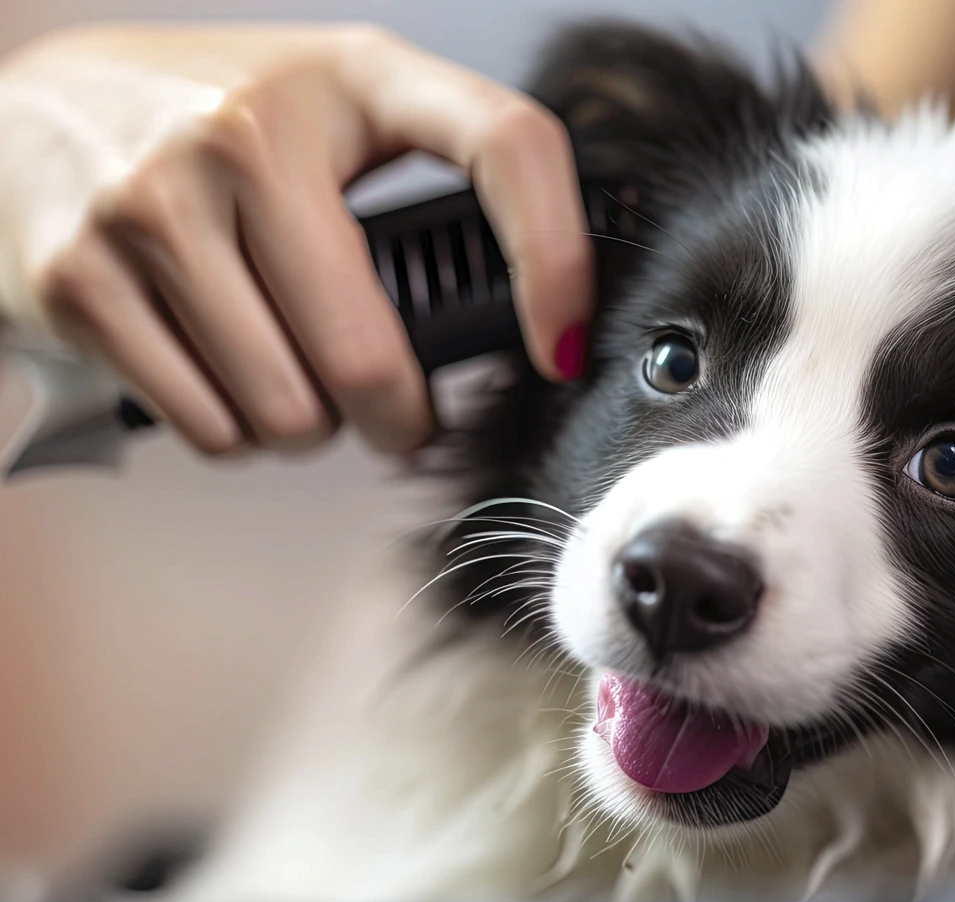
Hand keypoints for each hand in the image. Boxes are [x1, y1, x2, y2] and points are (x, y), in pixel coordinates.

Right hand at [0, 24, 592, 456]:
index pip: (506, 143)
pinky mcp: (81, 275)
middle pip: (369, 357)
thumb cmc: (211, 129)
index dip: (557, 259)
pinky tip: (227, 377)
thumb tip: (525, 330)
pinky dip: (234, 431)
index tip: (562, 344)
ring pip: (288, 412)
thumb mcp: (330, 121)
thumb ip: (423, 195)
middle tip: (393, 413)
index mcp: (353, 77)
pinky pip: (210, 427)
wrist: (27, 117)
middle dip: (397, 419)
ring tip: (296, 380)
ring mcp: (156, 200)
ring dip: (309, 428)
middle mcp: (251, 129)